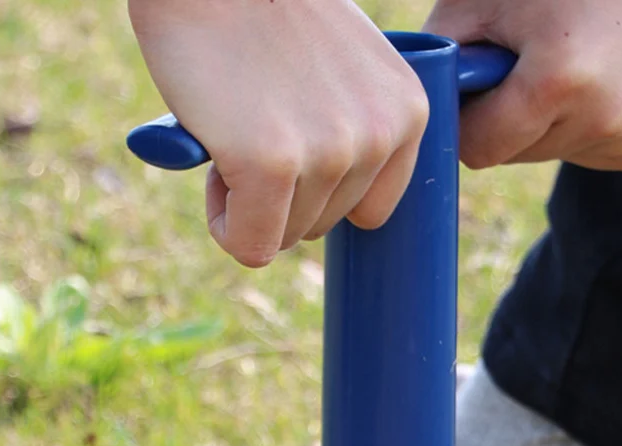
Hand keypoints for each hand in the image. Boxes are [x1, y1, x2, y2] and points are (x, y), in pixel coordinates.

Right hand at [129, 0, 428, 266]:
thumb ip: (356, 129)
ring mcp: (328, 152)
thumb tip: (342, 210)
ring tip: (234, 124)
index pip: (368, 212)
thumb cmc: (262, 12)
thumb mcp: (342, 70)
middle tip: (250, 118)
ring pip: (285, 236)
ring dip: (247, 199)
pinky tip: (215, 161)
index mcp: (406, 111)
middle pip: (322, 226)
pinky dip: (224, 222)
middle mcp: (377, 134)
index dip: (317, 192)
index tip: (289, 146)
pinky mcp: (270, 163)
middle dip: (278, 194)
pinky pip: (250, 245)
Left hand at [423, 0, 621, 171]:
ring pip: (553, 154)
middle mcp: (604, 119)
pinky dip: (589, 124)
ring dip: (552, 120)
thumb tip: (416, 113)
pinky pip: (591, 154)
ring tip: (579, 61)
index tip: (478, 85)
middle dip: (511, 117)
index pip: (478, 149)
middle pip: (516, 155)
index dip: (469, 118)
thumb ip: (442, 54)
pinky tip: (609, 78)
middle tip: (536, 57)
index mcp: (559, 81)